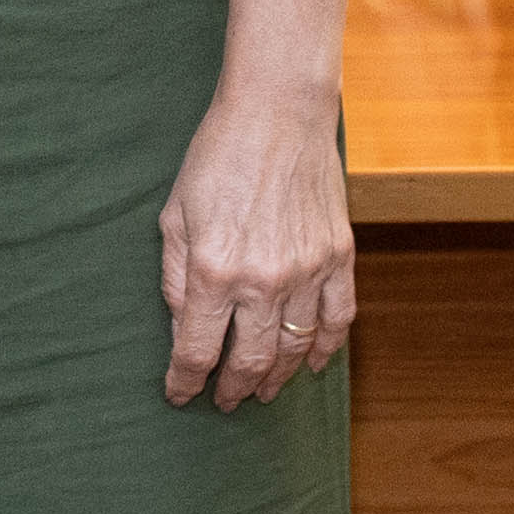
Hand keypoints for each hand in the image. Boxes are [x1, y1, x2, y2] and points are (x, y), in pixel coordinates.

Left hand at [159, 83, 357, 410]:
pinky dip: (327, 349)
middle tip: (224, 402)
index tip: (179, 395)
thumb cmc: (218, 156)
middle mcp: (263, 280)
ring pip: (295, 349)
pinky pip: (338, 319)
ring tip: (261, 391)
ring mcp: (307, 271)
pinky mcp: (338, 256)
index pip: (197, 350)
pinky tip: (314, 365)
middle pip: (249, 360)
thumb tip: (183, 328)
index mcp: (215, 270)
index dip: (185, 381)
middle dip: (232, 388)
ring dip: (277, 378)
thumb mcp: (175, 215)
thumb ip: (176, 278)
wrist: (278, 112)